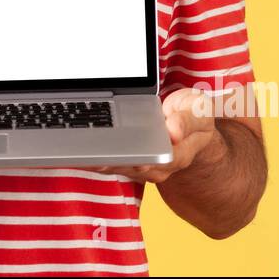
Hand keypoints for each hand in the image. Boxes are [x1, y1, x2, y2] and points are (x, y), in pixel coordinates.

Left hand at [90, 88, 228, 184]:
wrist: (189, 128)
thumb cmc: (193, 116)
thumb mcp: (199, 111)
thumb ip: (188, 120)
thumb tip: (173, 130)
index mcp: (180, 153)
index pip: (160, 160)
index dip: (143, 158)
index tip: (130, 158)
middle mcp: (160, 166)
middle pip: (133, 166)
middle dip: (113, 161)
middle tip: (92, 156)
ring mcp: (143, 167)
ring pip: (118, 167)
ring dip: (99, 161)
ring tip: (79, 155)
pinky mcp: (128, 163)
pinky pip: (110, 162)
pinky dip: (95, 157)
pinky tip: (79, 153)